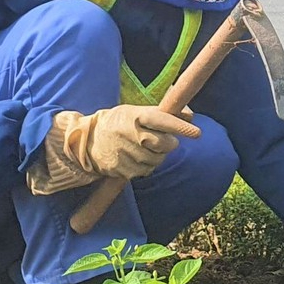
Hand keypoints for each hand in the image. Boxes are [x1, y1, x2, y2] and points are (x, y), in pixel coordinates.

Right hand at [53, 106, 200, 180]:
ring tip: (141, 147)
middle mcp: (131, 135)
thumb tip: (190, 115)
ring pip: (158, 159)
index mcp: (134, 116)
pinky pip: (147, 171)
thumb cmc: (118, 123)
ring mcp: (126, 154)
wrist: (87, 143)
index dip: (179, 126)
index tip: (197, 133)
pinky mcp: (123, 170)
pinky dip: (146, 165)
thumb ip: (162, 113)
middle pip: (165, 144)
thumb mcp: (136, 112)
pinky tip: (134, 157)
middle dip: (168, 143)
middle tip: (160, 139)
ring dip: (156, 155)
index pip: (161, 120)